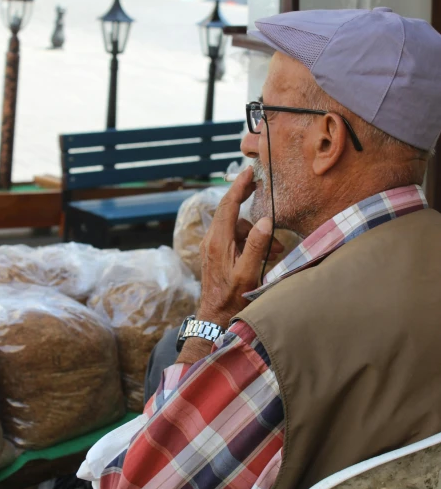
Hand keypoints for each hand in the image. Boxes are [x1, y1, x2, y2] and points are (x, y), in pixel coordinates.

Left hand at [196, 167, 283, 328]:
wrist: (214, 317)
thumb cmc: (232, 298)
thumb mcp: (247, 273)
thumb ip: (256, 246)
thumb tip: (265, 220)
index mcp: (218, 240)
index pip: (228, 205)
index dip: (239, 186)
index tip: (249, 170)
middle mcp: (212, 239)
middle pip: (229, 209)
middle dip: (245, 198)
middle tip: (259, 185)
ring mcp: (212, 246)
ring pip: (236, 227)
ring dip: (256, 232)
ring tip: (276, 249)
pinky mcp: (216, 254)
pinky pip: (234, 238)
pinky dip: (250, 242)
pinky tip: (265, 255)